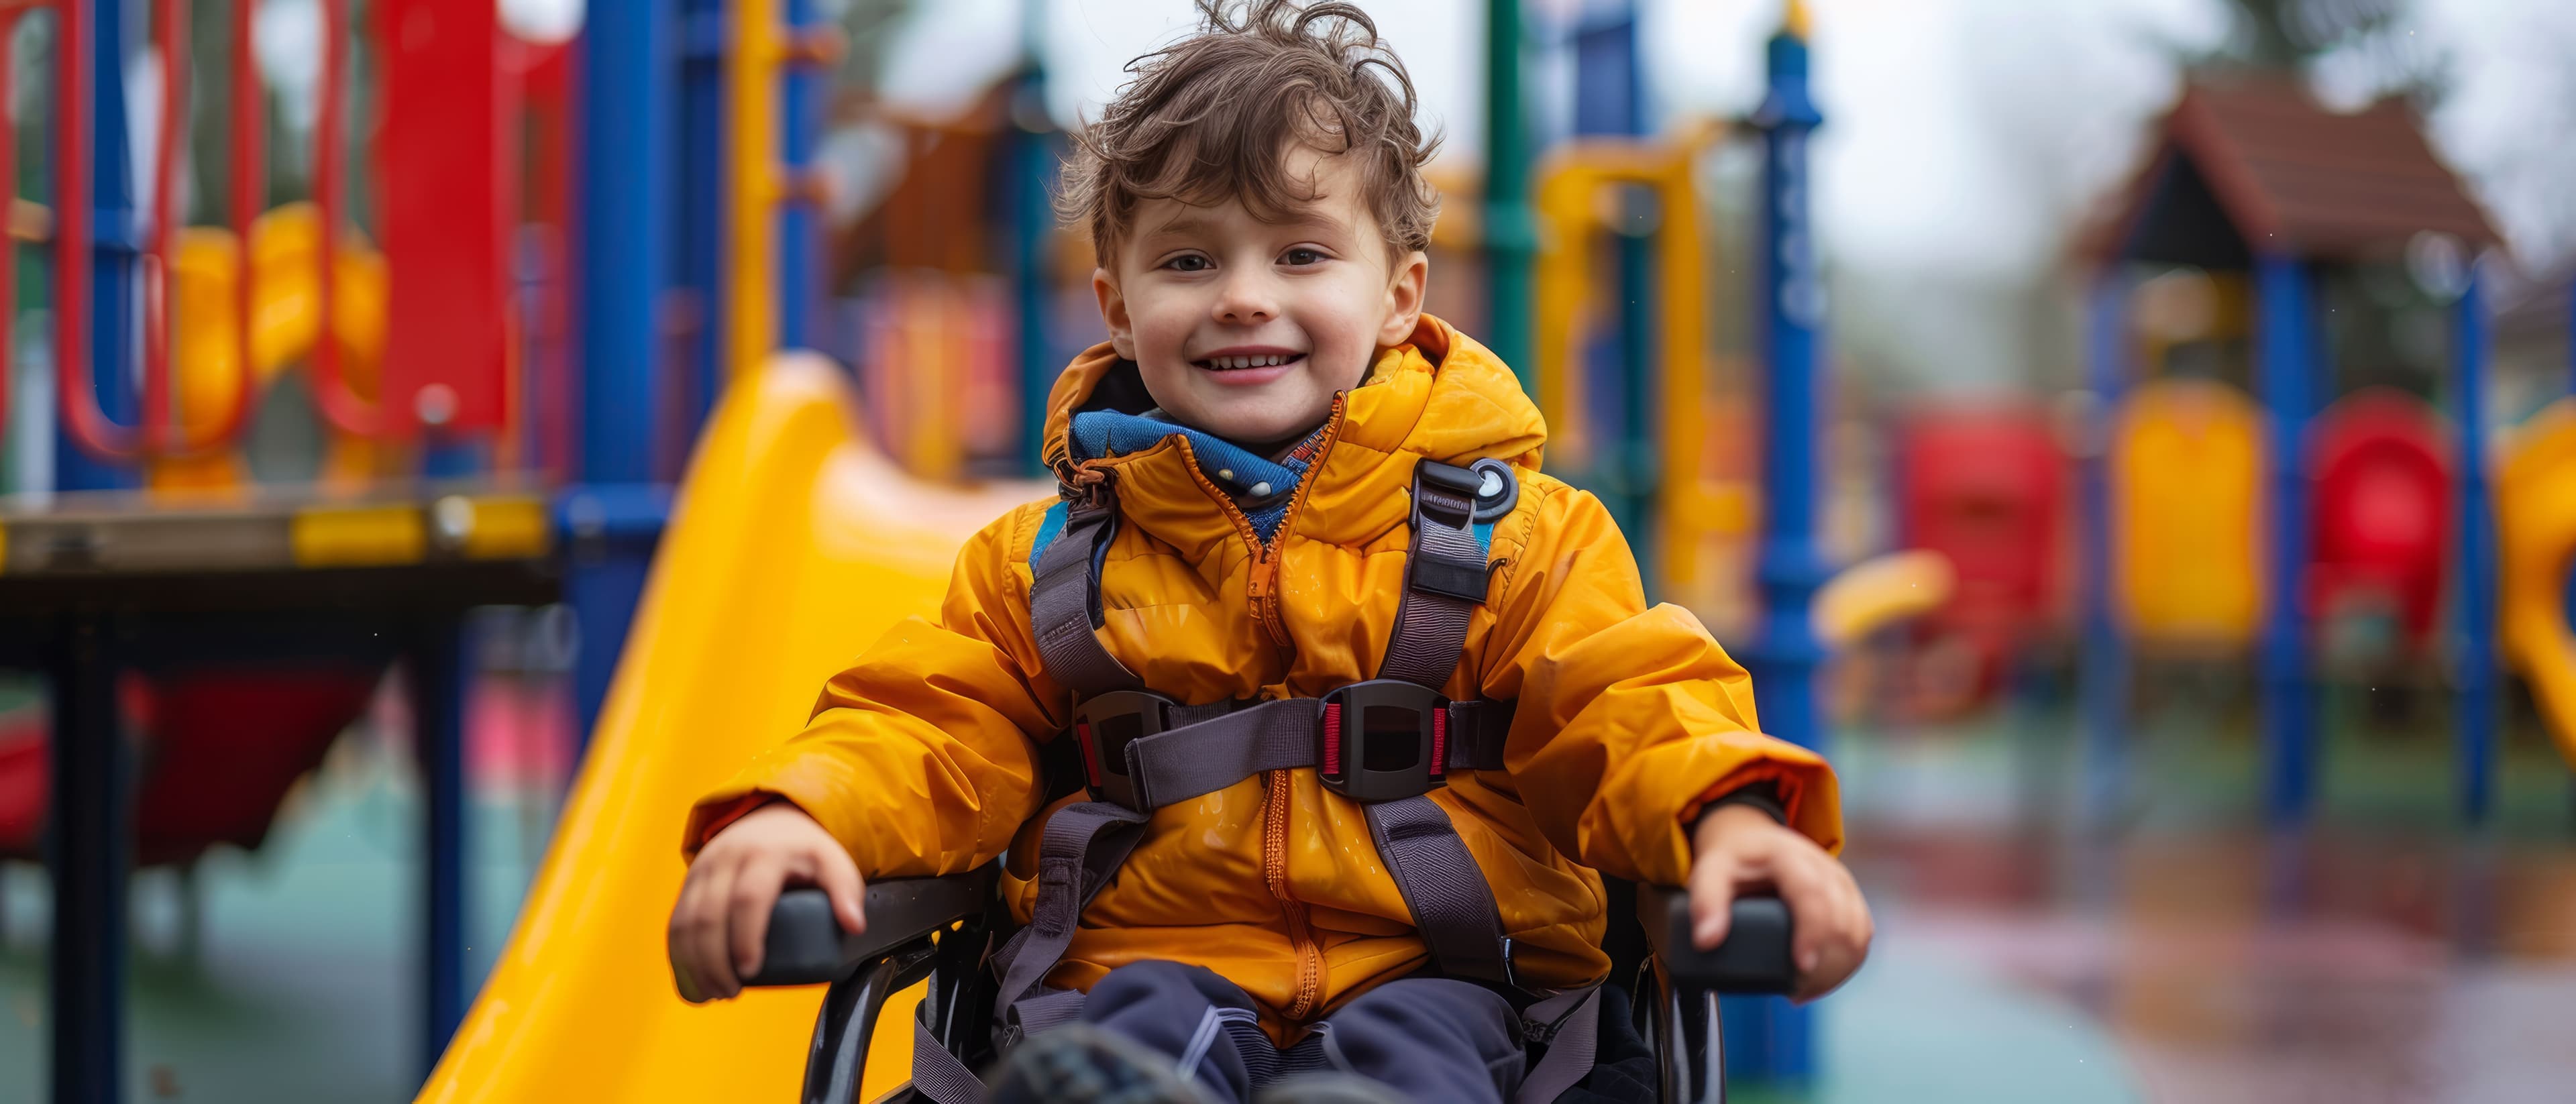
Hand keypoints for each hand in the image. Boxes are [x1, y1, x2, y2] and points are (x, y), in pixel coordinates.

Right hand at [667, 801, 866, 1002]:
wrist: (769, 817)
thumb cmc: (804, 849)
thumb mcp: (832, 861)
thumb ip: (845, 891)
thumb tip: (853, 926)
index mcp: (764, 854)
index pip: (748, 898)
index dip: (745, 937)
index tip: (751, 971)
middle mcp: (726, 859)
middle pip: (708, 916)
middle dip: (714, 961)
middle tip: (732, 992)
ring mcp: (702, 871)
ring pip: (684, 922)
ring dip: (693, 965)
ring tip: (714, 993)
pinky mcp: (688, 884)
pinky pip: (674, 923)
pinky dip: (678, 959)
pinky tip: (693, 985)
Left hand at [1686, 802, 1871, 1001]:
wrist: (1753, 839)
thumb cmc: (1733, 859)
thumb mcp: (1709, 871)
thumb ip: (1705, 903)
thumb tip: (1707, 941)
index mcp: (1789, 856)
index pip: (1812, 895)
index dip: (1813, 933)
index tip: (1801, 967)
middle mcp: (1825, 867)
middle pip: (1842, 922)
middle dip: (1824, 965)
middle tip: (1793, 990)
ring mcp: (1842, 883)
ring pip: (1858, 933)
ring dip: (1837, 970)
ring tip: (1803, 989)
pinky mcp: (1850, 899)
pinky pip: (1862, 936)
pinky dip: (1846, 963)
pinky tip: (1820, 980)